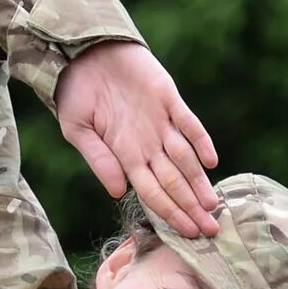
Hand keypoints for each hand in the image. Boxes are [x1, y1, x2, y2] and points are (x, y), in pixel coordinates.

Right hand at [54, 41, 220, 237]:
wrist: (84, 54)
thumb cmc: (74, 93)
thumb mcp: (77, 130)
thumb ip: (99, 160)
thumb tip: (119, 193)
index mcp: (124, 156)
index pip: (152, 193)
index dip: (170, 214)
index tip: (186, 234)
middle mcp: (147, 144)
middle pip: (174, 183)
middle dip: (191, 208)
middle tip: (210, 231)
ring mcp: (160, 122)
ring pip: (185, 159)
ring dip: (199, 183)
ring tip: (212, 206)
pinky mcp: (169, 97)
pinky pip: (189, 123)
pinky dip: (200, 141)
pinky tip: (211, 161)